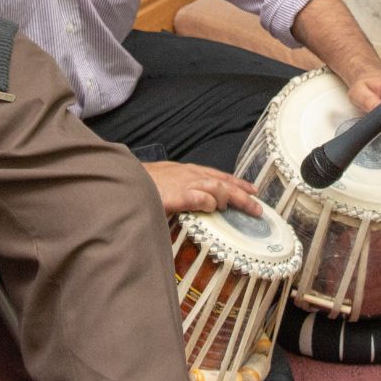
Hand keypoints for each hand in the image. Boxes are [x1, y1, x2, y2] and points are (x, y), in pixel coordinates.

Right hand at [145, 162, 261, 216]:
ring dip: (231, 198)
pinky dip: (208, 202)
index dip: (236, 183)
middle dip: (243, 195)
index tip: (252, 190)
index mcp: (187, 171)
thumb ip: (180, 190)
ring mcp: (182, 183)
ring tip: (246, 209)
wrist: (122, 179)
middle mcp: (189, 174)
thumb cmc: (140, 183)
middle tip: (258, 208)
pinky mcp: (175, 195)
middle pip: (223, 182)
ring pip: (216, 188)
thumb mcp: (165, 181)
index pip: (218, 175)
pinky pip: (198, 197)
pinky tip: (213, 207)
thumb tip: (195, 202)